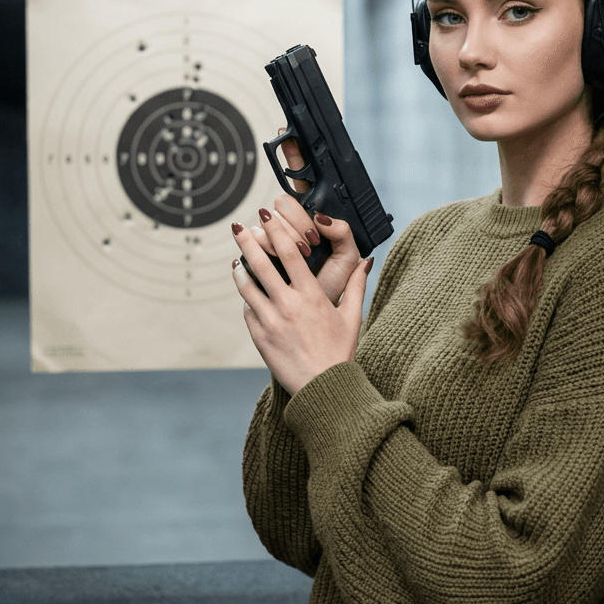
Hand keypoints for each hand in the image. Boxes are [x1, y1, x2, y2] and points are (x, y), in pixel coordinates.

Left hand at [232, 208, 372, 395]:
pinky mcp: (259, 337)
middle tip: (239, 227)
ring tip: (237, 259)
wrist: (323, 388)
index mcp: (311, 296)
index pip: (289, 254)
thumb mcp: (352, 317)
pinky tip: (248, 293)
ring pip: (247, 287)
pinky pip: (248, 311)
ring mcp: (270, 321)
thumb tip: (365, 261)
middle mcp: (287, 305)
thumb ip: (357, 286)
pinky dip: (248, 300)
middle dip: (248, 242)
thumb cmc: (340, 352)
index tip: (266, 216)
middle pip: (261, 264)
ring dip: (241, 269)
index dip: (276, 231)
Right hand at [249, 132, 362, 304]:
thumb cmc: (331, 290)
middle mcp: (291, 225)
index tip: (287, 134)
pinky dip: (272, 248)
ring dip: (290, 237)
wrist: (312, 320)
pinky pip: (258, 237)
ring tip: (303, 255)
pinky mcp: (257, 252)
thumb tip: (324, 217)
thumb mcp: (347, 259)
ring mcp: (272, 237)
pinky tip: (283, 258)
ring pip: (271, 219)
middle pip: (286, 202)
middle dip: (300, 221)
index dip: (294, 158)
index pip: (302, 183)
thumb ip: (344, 233)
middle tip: (312, 242)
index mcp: (313, 221)